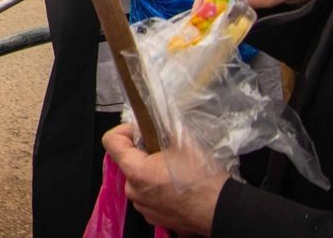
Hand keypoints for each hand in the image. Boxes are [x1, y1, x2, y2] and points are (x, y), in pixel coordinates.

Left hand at [103, 123, 224, 234]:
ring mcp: (143, 206)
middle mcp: (133, 190)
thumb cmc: (203, 176)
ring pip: (138, 180)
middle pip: (126, 161)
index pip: (110, 141)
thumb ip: (162, 125)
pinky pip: (149, 196)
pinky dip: (157, 188)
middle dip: (142, 152)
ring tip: (174, 169)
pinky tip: (177, 186)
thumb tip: (154, 115)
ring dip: (150, 171)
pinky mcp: (154, 217)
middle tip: (164, 149)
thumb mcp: (183, 140)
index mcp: (135, 170)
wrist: (222, 209)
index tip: (141, 130)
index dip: (125, 130)